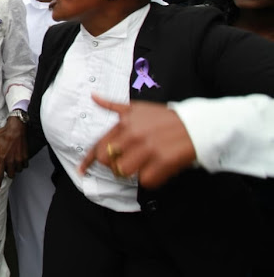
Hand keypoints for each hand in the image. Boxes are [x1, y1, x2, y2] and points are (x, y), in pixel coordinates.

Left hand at [0, 116, 27, 187]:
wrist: (16, 128)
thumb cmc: (3, 134)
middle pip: (11, 175)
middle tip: (6, 170)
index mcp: (2, 158)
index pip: (0, 174)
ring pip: (18, 170)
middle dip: (8, 174)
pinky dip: (22, 165)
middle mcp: (11, 161)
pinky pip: (25, 165)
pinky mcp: (25, 156)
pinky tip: (19, 161)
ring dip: (15, 170)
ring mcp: (19, 159)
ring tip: (13, 165)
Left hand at [79, 95, 196, 188]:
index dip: (88, 160)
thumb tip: (94, 96)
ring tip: (143, 163)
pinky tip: (157, 167)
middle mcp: (134, 135)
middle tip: (126, 161)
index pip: (99, 145)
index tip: (81, 170)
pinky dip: (150, 178)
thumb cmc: (164, 118)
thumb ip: (113, 105)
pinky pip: (145, 181)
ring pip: (124, 172)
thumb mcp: (137, 108)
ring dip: (131, 171)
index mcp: (125, 123)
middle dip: (113, 164)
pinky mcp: (162, 162)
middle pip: (108, 161)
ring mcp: (148, 149)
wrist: (195, 125)